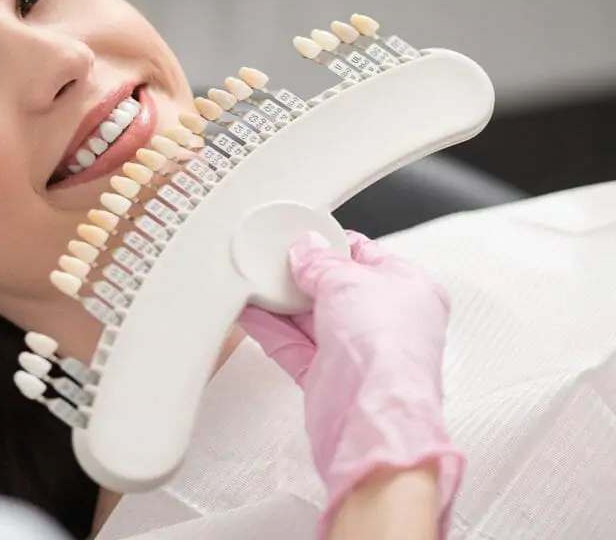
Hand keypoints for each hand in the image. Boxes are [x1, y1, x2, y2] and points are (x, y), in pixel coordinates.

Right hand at [239, 231, 463, 537]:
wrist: (372, 421)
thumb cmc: (386, 351)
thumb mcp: (349, 281)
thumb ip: (322, 262)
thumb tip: (307, 248)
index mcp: (409, 289)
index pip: (365, 255)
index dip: (332, 244)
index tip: (300, 235)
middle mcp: (385, 321)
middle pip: (334, 287)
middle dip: (301, 275)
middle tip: (269, 256)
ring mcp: (355, 351)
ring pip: (309, 317)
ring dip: (280, 300)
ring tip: (250, 277)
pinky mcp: (327, 376)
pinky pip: (292, 343)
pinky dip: (269, 327)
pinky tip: (248, 309)